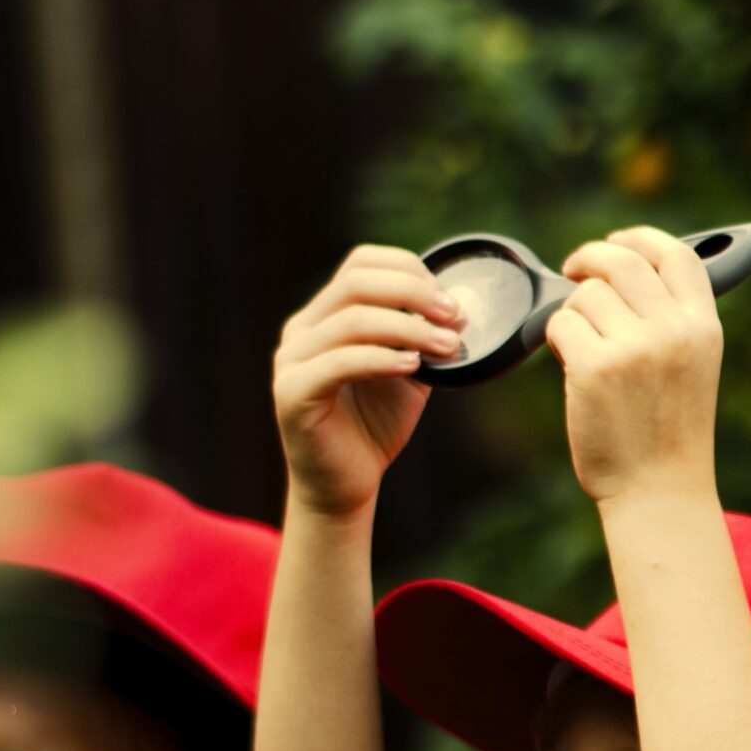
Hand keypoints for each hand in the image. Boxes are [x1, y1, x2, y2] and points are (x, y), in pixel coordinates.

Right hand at [273, 245, 461, 516]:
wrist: (345, 486)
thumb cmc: (374, 427)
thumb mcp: (408, 372)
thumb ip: (423, 339)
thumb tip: (460, 312)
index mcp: (326, 315)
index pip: (360, 264)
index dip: (408, 270)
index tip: (450, 301)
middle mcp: (302, 330)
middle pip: (355, 283)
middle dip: (413, 294)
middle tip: (455, 317)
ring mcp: (291, 359)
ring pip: (351, 321)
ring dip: (408, 329)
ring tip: (448, 347)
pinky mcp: (291, 393)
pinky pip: (339, 363)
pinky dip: (381, 359)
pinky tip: (413, 366)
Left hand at [548, 227, 723, 505]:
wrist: (658, 492)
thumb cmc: (667, 435)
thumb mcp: (691, 368)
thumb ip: (671, 320)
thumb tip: (622, 267)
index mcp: (704, 328)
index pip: (676, 254)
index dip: (640, 238)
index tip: (617, 241)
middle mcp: (674, 331)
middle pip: (621, 259)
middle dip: (588, 259)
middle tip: (573, 272)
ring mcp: (635, 348)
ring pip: (584, 294)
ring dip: (574, 314)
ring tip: (584, 349)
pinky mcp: (595, 367)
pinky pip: (560, 323)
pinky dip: (556, 341)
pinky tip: (572, 367)